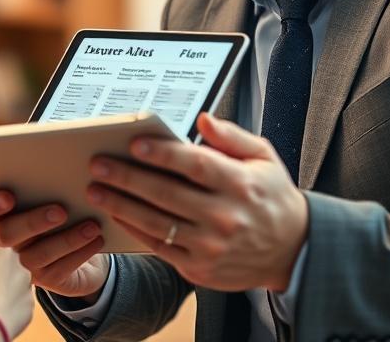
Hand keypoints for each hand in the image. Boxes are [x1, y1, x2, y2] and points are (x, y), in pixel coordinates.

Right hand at [0, 190, 110, 299]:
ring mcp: (21, 262)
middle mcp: (4, 239)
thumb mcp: (50, 191)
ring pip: (37, 255)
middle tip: (61, 211)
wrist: (80, 246)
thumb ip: (42, 182)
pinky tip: (96, 239)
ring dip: (67, 239)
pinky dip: (80, 253)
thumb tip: (56, 165)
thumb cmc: (60, 207)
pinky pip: (59, 269)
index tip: (9, 197)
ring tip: (91, 226)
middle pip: (6, 234)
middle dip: (33, 222)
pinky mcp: (45, 279)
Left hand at [86, 113, 307, 291]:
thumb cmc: (271, 195)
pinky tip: (116, 213)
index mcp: (240, 184)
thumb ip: (232, 136)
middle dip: (127, 177)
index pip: (195, 166)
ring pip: (156, 223)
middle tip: (98, 164)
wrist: (293, 250)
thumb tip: (203, 119)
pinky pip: (159, 247)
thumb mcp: (264, 157)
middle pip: (167, 194)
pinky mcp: (199, 269)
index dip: (163, 154)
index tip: (134, 142)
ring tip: (96, 189)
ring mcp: (211, 247)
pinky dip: (134, 230)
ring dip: (121, 204)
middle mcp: (225, 217)